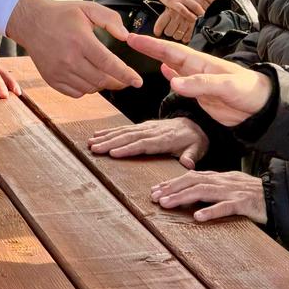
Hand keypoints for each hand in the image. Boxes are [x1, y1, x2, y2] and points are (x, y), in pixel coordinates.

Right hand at [6, 0, 144, 96]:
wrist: (31, 22)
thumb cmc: (62, 14)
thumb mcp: (88, 8)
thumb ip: (110, 19)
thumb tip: (126, 36)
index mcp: (80, 40)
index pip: (109, 63)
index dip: (126, 74)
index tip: (138, 81)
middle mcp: (69, 59)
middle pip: (101, 80)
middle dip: (118, 82)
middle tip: (126, 80)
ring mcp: (59, 71)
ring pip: (90, 88)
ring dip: (102, 84)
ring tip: (105, 74)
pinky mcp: (52, 79)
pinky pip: (76, 93)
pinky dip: (86, 88)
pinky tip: (88, 76)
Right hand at [88, 117, 208, 167]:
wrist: (195, 124)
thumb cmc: (195, 140)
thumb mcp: (198, 149)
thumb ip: (191, 156)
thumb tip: (188, 164)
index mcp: (165, 139)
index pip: (144, 144)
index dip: (128, 148)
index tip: (113, 153)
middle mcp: (153, 131)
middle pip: (129, 137)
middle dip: (110, 142)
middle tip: (95, 148)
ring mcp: (146, 127)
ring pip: (124, 131)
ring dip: (106, 136)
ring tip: (91, 142)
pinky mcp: (142, 126)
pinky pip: (124, 128)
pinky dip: (110, 131)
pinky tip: (98, 134)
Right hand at [123, 34, 271, 126]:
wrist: (262, 107)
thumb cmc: (250, 91)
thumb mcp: (226, 87)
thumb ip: (200, 85)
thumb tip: (174, 83)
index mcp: (202, 63)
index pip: (172, 51)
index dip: (152, 45)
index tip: (135, 38)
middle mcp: (197, 70)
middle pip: (169, 55)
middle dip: (150, 47)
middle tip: (131, 39)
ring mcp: (199, 82)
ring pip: (173, 67)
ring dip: (158, 59)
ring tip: (142, 51)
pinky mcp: (202, 95)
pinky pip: (182, 83)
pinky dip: (171, 77)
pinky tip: (165, 73)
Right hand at [142, 0, 214, 20]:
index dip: (213, 1)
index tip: (216, 6)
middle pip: (202, 2)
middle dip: (208, 10)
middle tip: (211, 15)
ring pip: (195, 7)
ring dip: (201, 14)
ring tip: (204, 18)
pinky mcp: (172, 2)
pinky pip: (183, 11)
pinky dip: (189, 16)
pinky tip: (193, 19)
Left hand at [151, 170, 266, 222]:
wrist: (279, 196)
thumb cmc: (253, 195)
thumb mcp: (230, 188)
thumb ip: (212, 190)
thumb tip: (191, 195)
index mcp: (220, 177)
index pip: (191, 176)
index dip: (172, 182)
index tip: (155, 190)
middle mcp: (223, 181)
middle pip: (193, 181)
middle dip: (172, 188)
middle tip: (154, 197)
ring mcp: (233, 191)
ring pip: (204, 191)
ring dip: (183, 197)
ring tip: (167, 204)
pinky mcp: (244, 203)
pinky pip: (225, 207)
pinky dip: (211, 211)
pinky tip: (198, 217)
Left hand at [153, 2, 196, 42]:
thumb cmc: (181, 3)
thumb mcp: (171, 5)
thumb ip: (165, 16)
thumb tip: (158, 31)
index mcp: (169, 11)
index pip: (160, 26)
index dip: (158, 31)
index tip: (157, 33)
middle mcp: (177, 16)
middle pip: (168, 32)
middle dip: (169, 32)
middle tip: (170, 28)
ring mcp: (186, 21)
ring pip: (177, 36)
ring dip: (177, 35)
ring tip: (178, 30)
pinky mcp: (194, 25)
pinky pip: (186, 37)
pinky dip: (185, 38)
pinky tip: (184, 33)